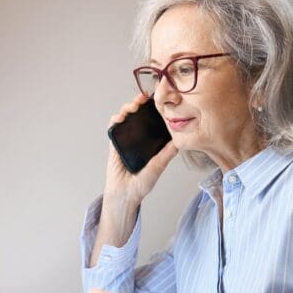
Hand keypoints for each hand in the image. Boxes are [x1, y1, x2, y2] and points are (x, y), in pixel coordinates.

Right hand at [105, 93, 178, 207]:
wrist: (126, 194)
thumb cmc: (142, 184)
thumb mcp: (158, 167)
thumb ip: (167, 154)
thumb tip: (179, 141)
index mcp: (149, 141)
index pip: (152, 120)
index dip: (154, 109)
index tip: (159, 100)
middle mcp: (137, 138)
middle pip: (138, 115)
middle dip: (140, 104)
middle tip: (144, 98)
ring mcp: (125, 139)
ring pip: (125, 118)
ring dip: (128, 108)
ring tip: (133, 105)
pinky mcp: (114, 143)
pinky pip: (114, 128)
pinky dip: (116, 120)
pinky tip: (121, 117)